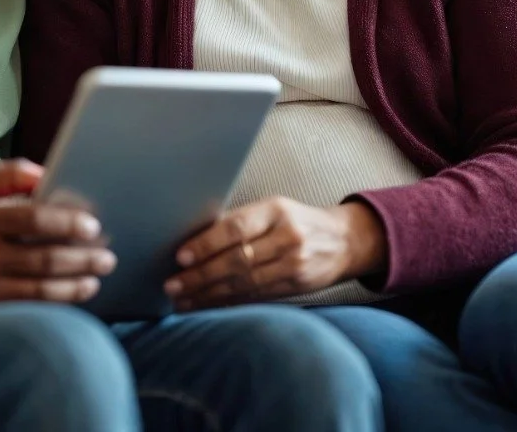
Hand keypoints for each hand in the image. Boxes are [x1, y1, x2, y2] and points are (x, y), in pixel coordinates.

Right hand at [0, 159, 115, 313]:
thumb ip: (5, 174)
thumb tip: (47, 175)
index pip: (30, 218)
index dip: (65, 222)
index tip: (92, 224)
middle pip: (41, 257)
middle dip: (81, 257)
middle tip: (107, 254)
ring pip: (38, 287)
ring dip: (74, 283)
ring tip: (97, 275)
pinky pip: (24, 306)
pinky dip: (54, 301)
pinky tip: (75, 294)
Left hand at [164, 199, 384, 309]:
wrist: (343, 241)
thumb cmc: (295, 220)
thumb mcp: (272, 208)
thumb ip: (240, 221)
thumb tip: (193, 236)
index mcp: (275, 210)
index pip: (235, 228)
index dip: (206, 243)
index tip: (181, 256)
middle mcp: (287, 238)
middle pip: (238, 260)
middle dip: (201, 275)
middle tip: (173, 285)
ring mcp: (295, 265)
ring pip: (245, 284)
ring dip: (209, 295)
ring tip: (183, 300)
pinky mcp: (297, 288)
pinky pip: (257, 297)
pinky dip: (229, 303)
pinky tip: (208, 307)